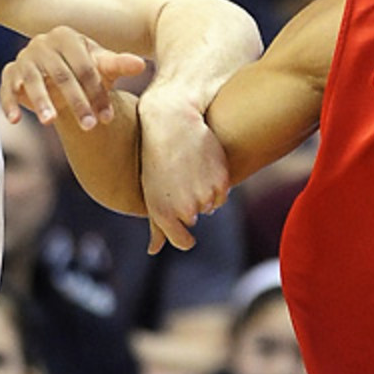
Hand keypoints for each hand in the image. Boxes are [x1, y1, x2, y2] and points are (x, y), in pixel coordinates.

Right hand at [0, 27, 145, 128]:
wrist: (59, 73)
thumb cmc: (85, 69)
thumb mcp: (102, 67)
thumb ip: (119, 64)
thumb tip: (141, 64)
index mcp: (67, 37)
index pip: (85, 67)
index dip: (98, 93)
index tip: (108, 118)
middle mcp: (44, 43)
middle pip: (62, 75)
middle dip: (76, 102)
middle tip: (89, 127)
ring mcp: (25, 57)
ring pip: (33, 80)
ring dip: (42, 102)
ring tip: (50, 122)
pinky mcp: (11, 72)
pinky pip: (8, 86)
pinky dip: (9, 103)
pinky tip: (15, 120)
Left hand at [137, 83, 229, 253]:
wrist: (172, 123)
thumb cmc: (155, 158)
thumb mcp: (151, 191)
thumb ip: (157, 225)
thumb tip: (153, 250)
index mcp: (163, 214)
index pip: (183, 241)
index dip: (183, 233)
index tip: (182, 223)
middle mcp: (185, 209)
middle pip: (195, 219)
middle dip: (189, 205)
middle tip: (177, 179)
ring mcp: (205, 196)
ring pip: (210, 206)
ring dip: (203, 193)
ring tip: (188, 169)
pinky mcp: (221, 181)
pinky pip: (222, 194)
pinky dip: (215, 184)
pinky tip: (201, 165)